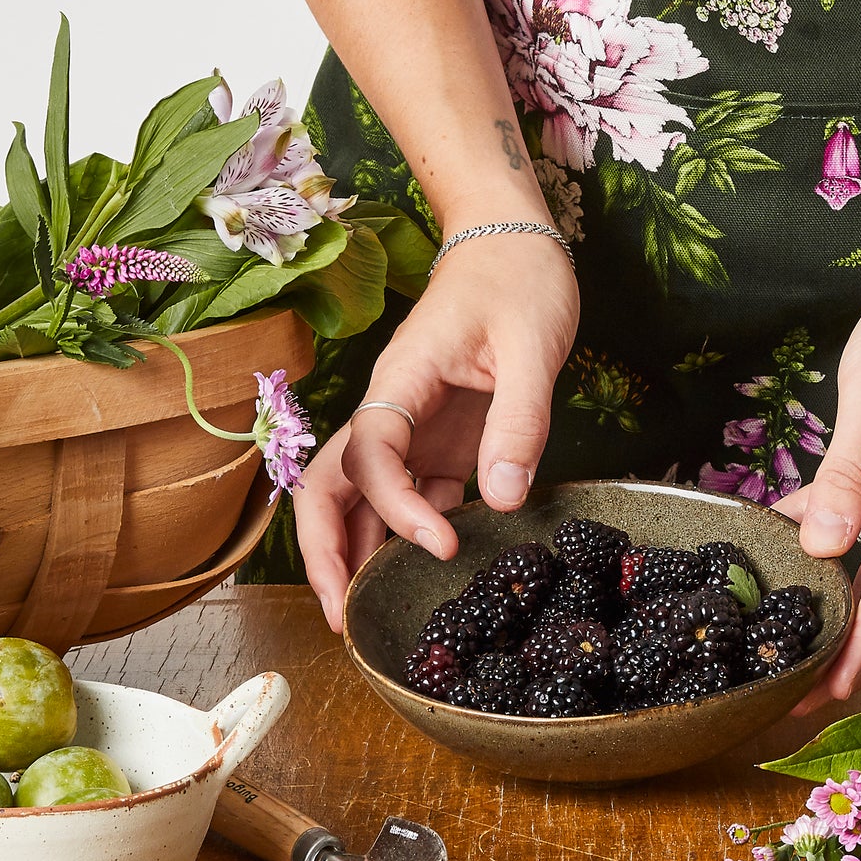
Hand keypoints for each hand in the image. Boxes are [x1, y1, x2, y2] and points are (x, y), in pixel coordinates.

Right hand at [293, 234, 578, 628]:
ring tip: (371, 615)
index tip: (440, 545)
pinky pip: (412, 493)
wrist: (513, 243)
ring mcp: (414, 427)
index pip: (371, 453)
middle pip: (331, 485)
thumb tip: (502, 500)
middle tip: (346, 618)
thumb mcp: (533, 345)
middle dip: (327, 551)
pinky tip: (429, 573)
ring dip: (360, 552)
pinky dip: (410, 535)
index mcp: (403, 380)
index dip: (393, 507)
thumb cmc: (518, 279)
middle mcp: (395, 408)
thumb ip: (519, 420)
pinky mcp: (441, 438)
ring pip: (363, 496)